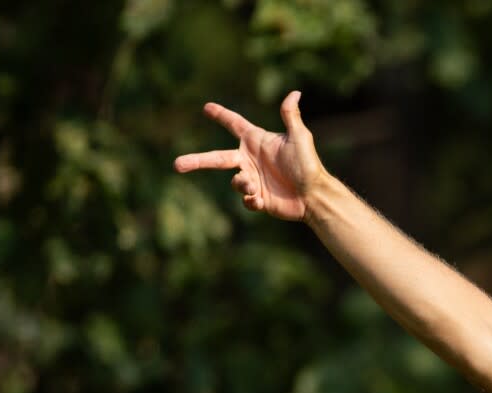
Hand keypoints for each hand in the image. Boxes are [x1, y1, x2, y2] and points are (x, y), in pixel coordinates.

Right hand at [174, 91, 323, 220]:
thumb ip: (290, 117)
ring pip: (234, 181)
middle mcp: (251, 159)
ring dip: (241, 183)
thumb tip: (295, 92)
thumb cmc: (309, 165)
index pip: (234, 124)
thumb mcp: (299, 138)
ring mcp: (253, 179)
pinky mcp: (257, 198)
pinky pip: (245, 199)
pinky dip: (249, 200)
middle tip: (177, 164)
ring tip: (253, 185)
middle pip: (216, 158)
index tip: (206, 107)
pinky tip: (260, 200)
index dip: (221, 115)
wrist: (314, 196)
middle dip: (196, 161)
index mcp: (257, 141)